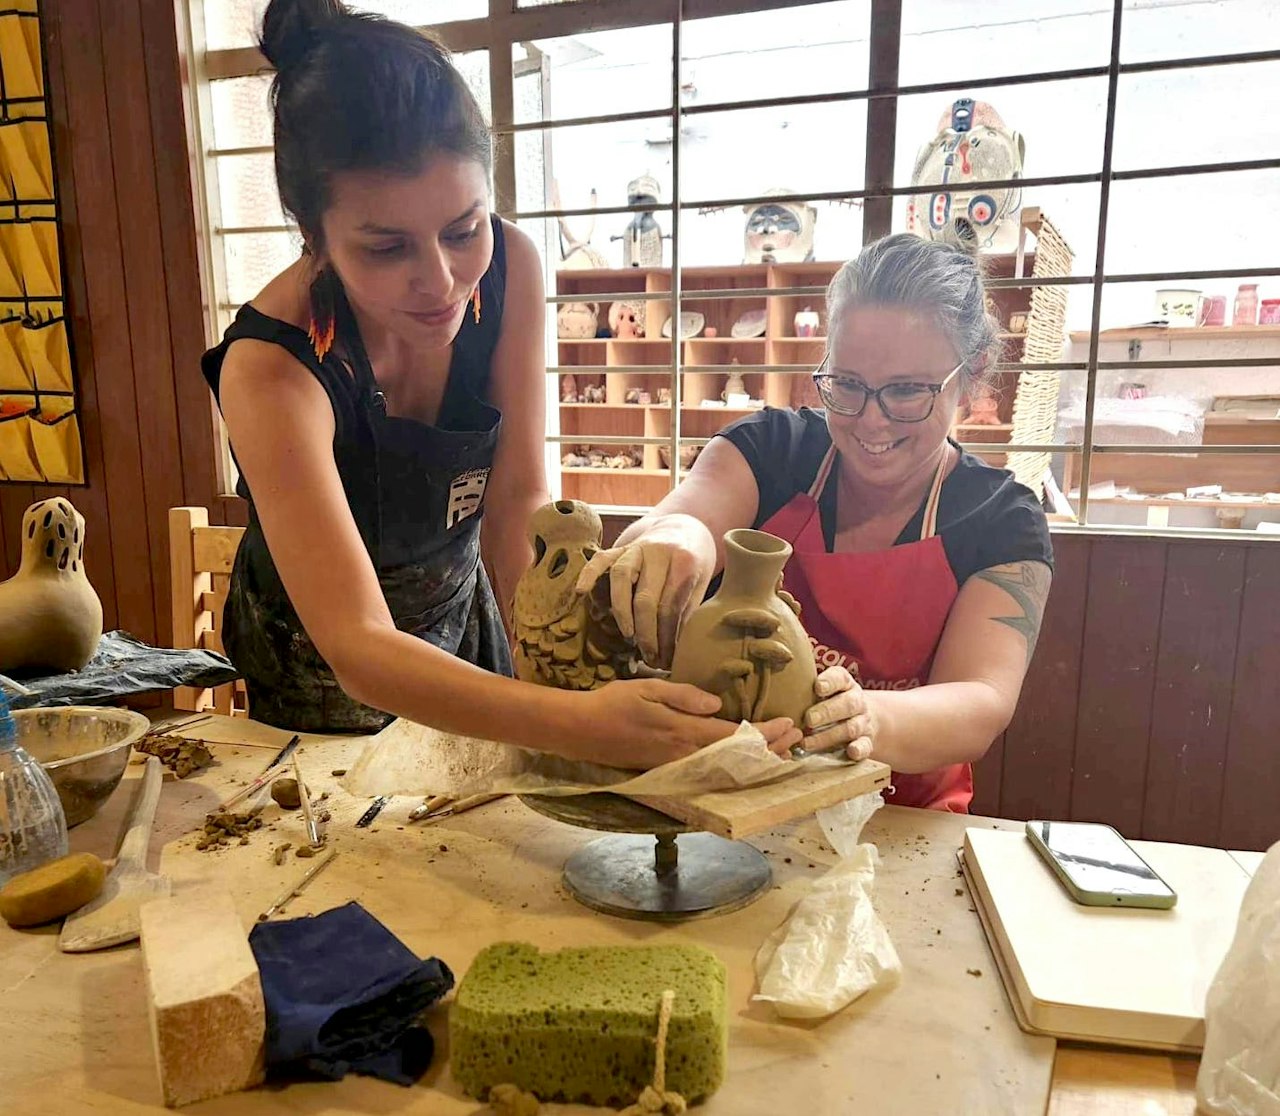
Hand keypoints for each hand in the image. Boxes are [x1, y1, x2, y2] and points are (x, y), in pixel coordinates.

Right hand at [572, 678, 801, 768]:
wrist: (583, 731)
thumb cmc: (614, 703)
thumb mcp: (648, 688)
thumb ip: (683, 696)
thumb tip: (716, 704)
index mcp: (682, 731)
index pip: (734, 734)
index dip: (765, 732)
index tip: (788, 724)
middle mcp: (684, 753)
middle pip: (738, 756)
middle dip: (770, 749)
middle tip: (797, 739)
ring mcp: (678, 766)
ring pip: (728, 768)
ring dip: (757, 761)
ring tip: (782, 753)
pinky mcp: (671, 771)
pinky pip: (712, 772)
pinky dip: (736, 768)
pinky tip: (746, 763)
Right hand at [574, 514, 716, 669]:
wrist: (685, 528)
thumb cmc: (694, 563)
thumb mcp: (700, 584)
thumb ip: (686, 610)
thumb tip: (673, 648)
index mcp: (684, 561)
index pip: (670, 606)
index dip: (667, 637)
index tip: (665, 660)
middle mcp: (658, 551)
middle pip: (645, 597)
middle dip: (645, 633)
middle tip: (649, 656)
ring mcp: (636, 547)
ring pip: (620, 578)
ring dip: (621, 611)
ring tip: (628, 635)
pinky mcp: (620, 547)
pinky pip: (600, 559)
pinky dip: (589, 574)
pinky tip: (580, 591)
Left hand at [802, 666, 874, 761]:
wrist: (864, 718)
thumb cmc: (832, 702)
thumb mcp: (824, 690)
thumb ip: (805, 687)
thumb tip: (774, 681)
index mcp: (845, 684)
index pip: (840, 678)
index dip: (830, 681)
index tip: (818, 687)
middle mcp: (856, 702)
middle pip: (847, 704)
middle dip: (827, 712)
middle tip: (808, 719)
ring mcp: (862, 722)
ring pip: (850, 728)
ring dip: (829, 736)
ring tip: (807, 743)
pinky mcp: (867, 741)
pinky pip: (866, 746)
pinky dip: (859, 750)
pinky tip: (850, 752)